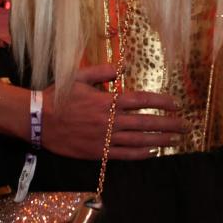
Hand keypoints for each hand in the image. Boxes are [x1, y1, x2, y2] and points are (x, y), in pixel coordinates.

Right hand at [41, 64, 184, 159]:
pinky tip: (152, 152)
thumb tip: (121, 68)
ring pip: (139, 140)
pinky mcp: (98, 152)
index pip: (142, 101)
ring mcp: (104, 138)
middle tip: (184, 126)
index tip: (175, 104)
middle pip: (146, 123)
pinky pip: (124, 154)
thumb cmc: (58, 96)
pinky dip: (140, 154)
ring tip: (175, 140)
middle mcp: (109, 121)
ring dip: (159, 140)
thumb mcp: (78, 76)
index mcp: (107, 101)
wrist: (38, 121)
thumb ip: (102, 71)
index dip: (161, 103)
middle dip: (168, 124)